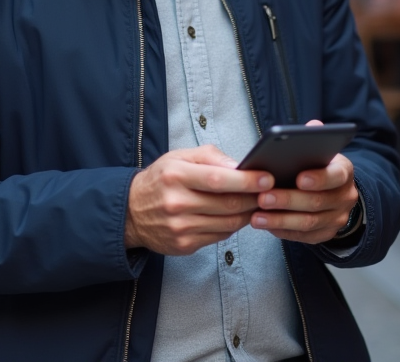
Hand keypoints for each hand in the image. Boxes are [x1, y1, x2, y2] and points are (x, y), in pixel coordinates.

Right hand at [125, 145, 273, 255]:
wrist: (131, 212)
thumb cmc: (160, 180)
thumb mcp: (179, 157)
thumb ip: (210, 156)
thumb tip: (239, 166)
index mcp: (176, 175)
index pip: (219, 179)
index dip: (247, 181)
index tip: (267, 179)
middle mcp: (177, 202)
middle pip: (228, 204)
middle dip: (253, 198)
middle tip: (268, 193)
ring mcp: (180, 227)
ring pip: (228, 223)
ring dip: (247, 214)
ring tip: (255, 204)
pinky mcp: (184, 244)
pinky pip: (220, 236)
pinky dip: (232, 226)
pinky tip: (235, 216)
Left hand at [249, 120, 357, 243]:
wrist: (334, 193)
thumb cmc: (318, 167)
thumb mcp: (320, 152)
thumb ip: (314, 140)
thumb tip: (313, 126)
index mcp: (344, 172)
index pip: (336, 176)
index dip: (319, 178)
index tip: (299, 178)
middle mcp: (345, 197)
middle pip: (317, 202)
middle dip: (288, 200)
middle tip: (263, 197)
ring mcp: (337, 218)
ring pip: (309, 222)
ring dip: (280, 220)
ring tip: (257, 216)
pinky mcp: (325, 234)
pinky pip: (303, 237)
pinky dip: (283, 231)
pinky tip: (265, 225)